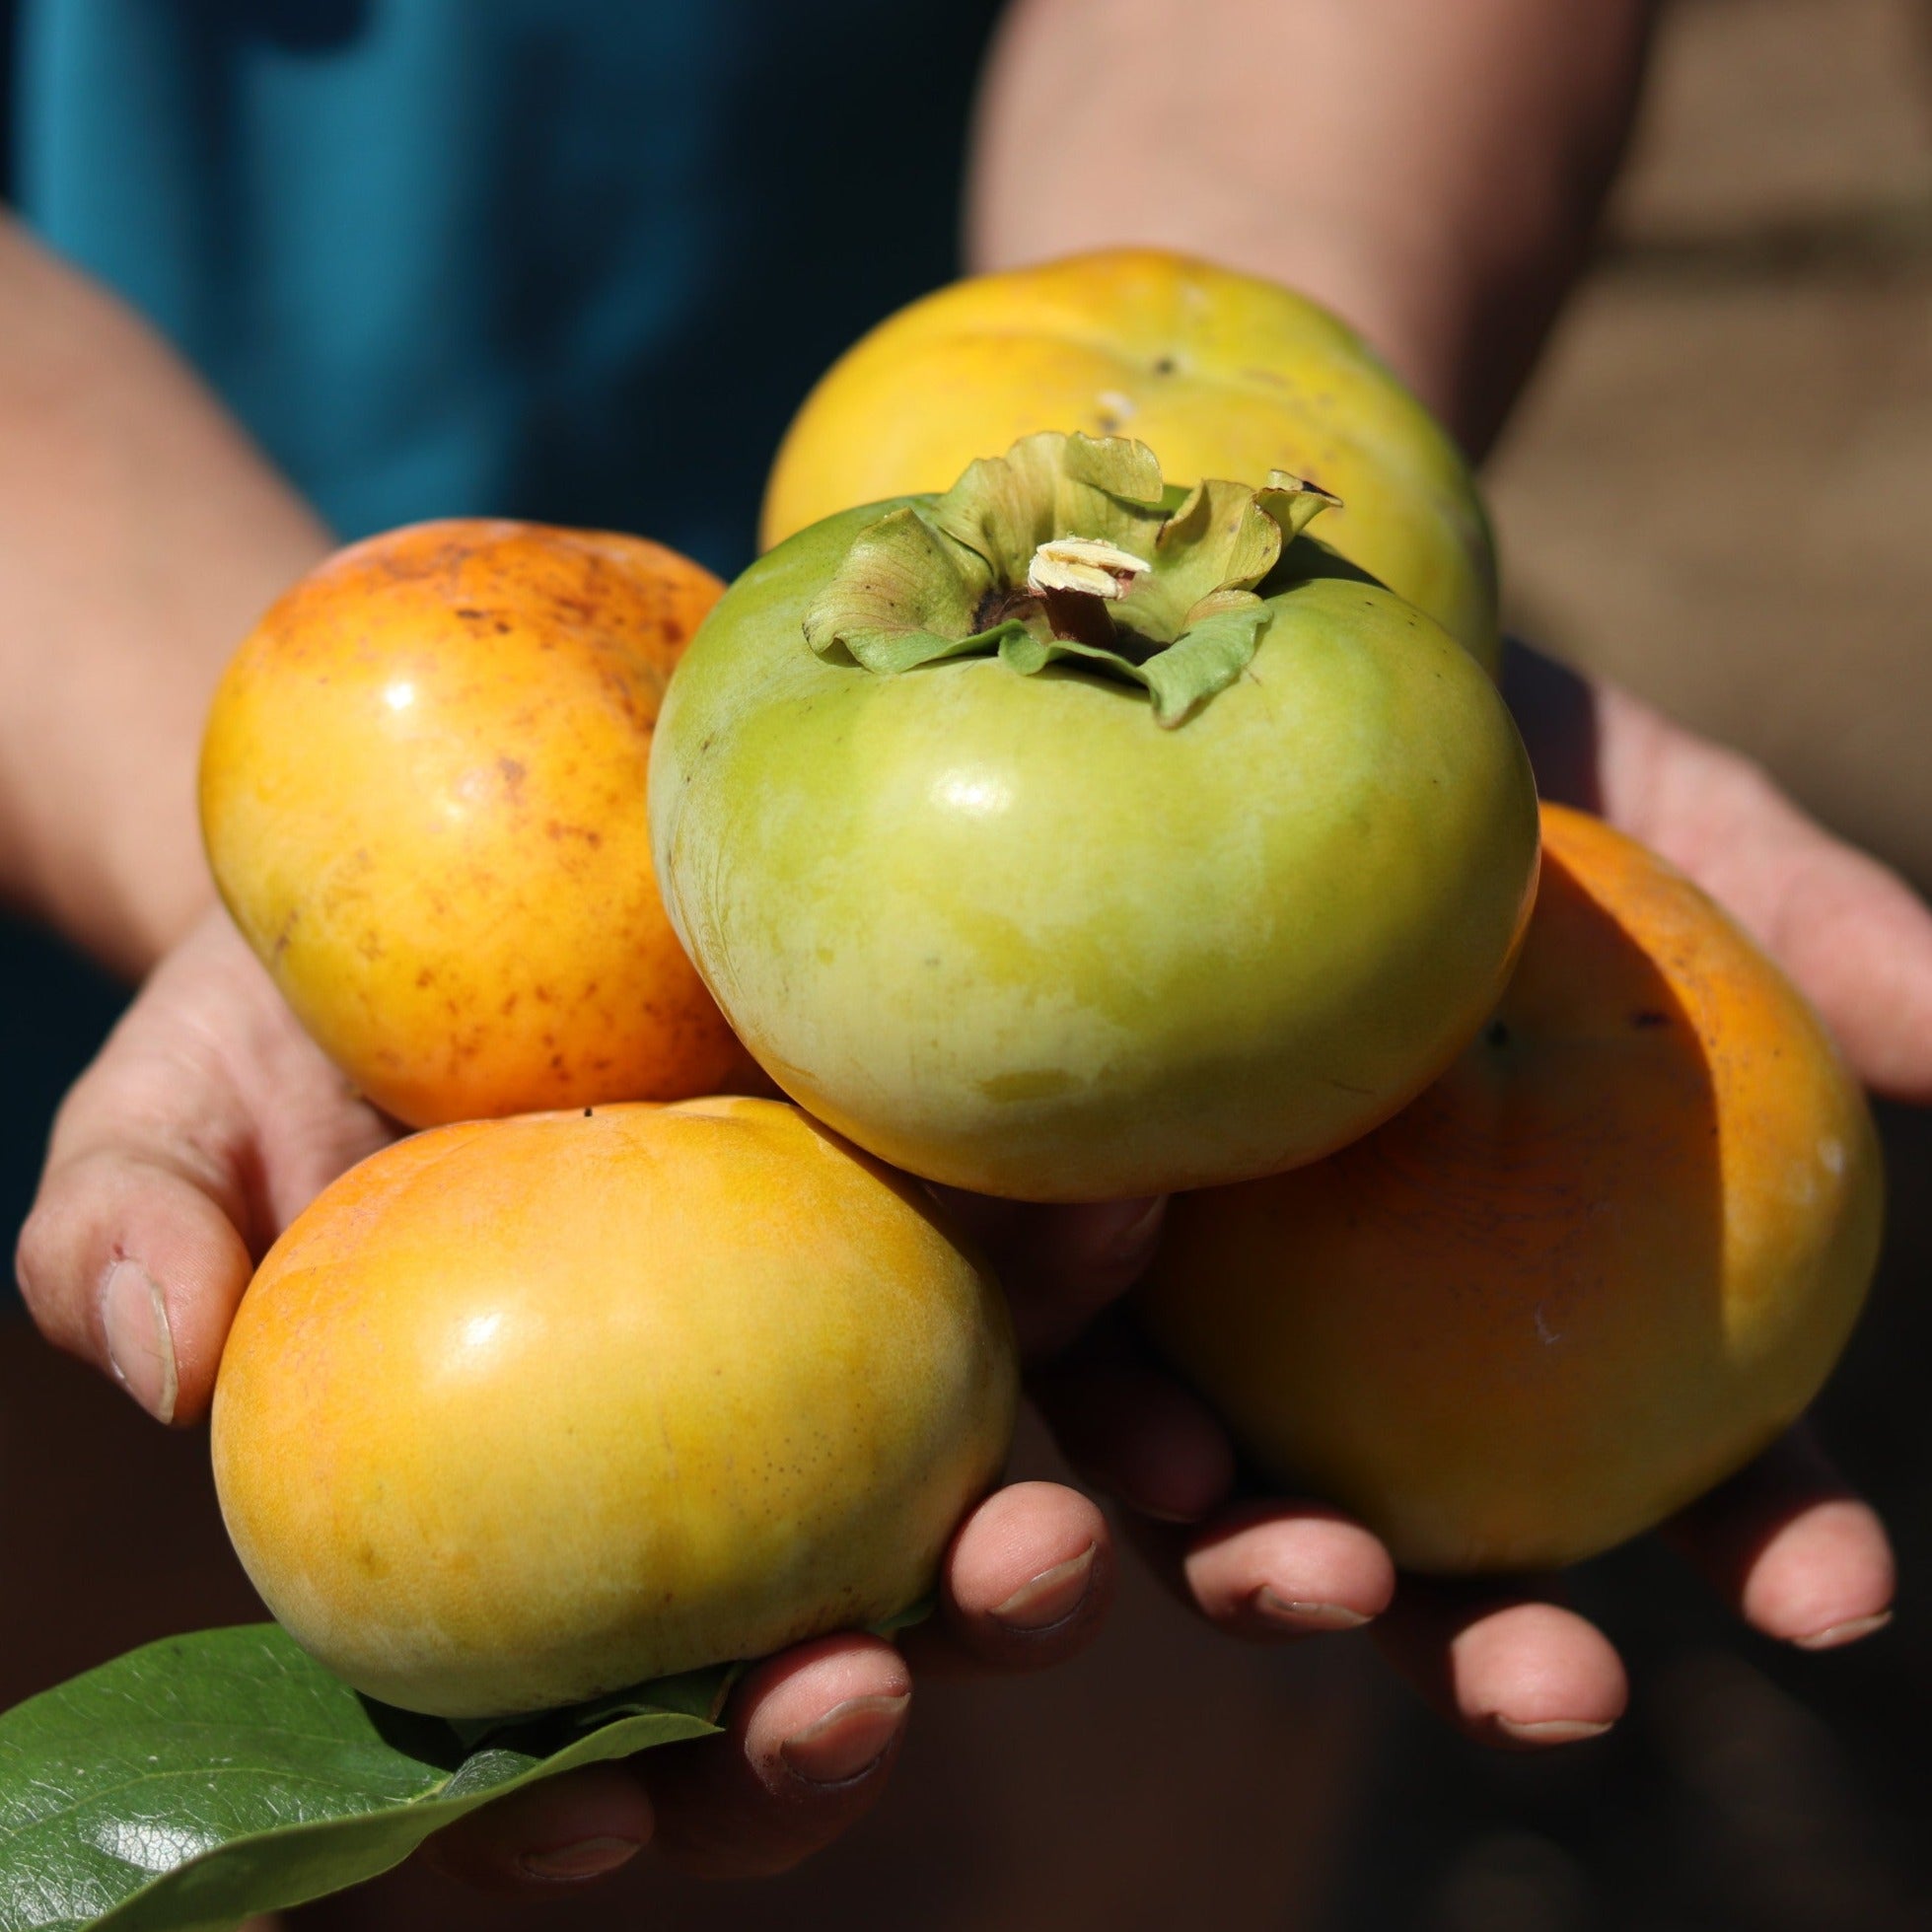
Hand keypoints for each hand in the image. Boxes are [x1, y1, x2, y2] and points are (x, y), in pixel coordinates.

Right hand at [13, 910, 1115, 1886]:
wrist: (438, 892)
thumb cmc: (273, 1037)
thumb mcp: (170, 1121)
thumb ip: (129, 1238)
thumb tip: (162, 1361)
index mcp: (513, 1537)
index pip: (545, 1730)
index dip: (570, 1803)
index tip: (587, 1804)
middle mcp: (697, 1486)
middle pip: (783, 1670)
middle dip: (832, 1726)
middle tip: (855, 1688)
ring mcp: (833, 1368)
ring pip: (947, 1529)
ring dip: (1017, 1581)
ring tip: (1051, 1541)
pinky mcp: (936, 1230)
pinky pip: (1029, 1290)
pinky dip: (1088, 1299)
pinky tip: (1117, 1229)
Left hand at [966, 644, 1919, 1748]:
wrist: (1264, 635)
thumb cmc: (1499, 743)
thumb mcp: (1682, 817)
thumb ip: (1824, 934)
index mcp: (1534, 1267)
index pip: (1678, 1449)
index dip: (1762, 1539)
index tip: (1832, 1596)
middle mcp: (1348, 1314)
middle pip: (1425, 1537)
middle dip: (1480, 1649)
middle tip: (1544, 1690)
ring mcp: (1176, 1281)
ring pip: (1213, 1497)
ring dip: (1263, 1581)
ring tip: (1313, 1580)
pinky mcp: (1025, 1215)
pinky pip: (1050, 1347)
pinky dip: (1098, 1419)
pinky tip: (1140, 1443)